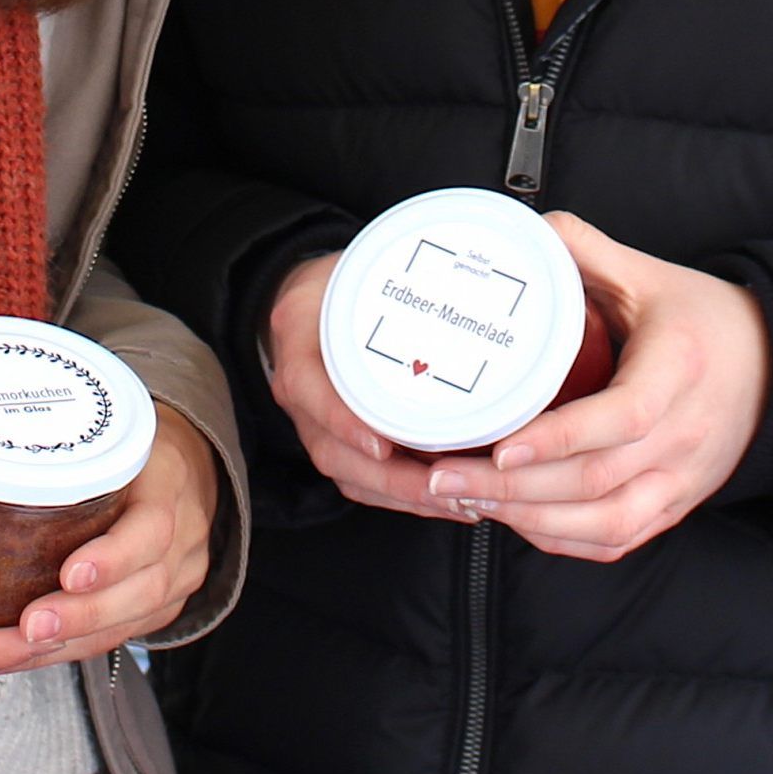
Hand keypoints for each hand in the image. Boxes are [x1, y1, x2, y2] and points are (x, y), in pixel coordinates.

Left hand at [20, 405, 220, 668]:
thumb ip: (68, 447)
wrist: (190, 466)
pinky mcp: (166, 605)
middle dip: (83, 614)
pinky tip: (26, 655)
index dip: (113, 557)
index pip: (152, 528)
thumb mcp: (112, 430)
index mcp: (170, 482)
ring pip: (133, 621)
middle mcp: (185, 535)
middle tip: (31, 625)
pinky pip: (122, 635)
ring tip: (19, 648)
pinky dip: (72, 648)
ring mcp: (182, 575)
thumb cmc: (133, 447)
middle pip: (144, 587)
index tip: (68, 574)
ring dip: (72, 640)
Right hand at [261, 252, 482, 523]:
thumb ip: (399, 287)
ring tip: (460, 502)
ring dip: (404, 496)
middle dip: (394, 481)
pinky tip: (446, 499)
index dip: (344, 422)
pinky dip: (401, 496)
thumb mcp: (359, 272)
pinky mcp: (331, 442)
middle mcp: (299, 394)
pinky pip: (359, 480)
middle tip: (448, 489)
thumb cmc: (342, 284)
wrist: (308, 302)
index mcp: (298, 344)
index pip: (308, 389)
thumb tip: (474, 308)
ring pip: (348, 475)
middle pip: (333, 451)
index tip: (384, 447)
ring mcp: (311, 423)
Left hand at [417, 213, 769, 562]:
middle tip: (445, 478)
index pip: (622, 418)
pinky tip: (514, 520)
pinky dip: (562, 538)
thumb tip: (528, 229)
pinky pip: (617, 540)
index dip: (558, 439)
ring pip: (605, 523)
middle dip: (514, 489)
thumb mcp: (650, 274)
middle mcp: (685, 434)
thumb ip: (588, 249)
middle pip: (597, 482)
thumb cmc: (705, 319)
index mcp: (680, 370)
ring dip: (530, 520)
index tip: (500, 447)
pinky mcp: (676, 506)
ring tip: (467, 501)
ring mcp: (683, 479)